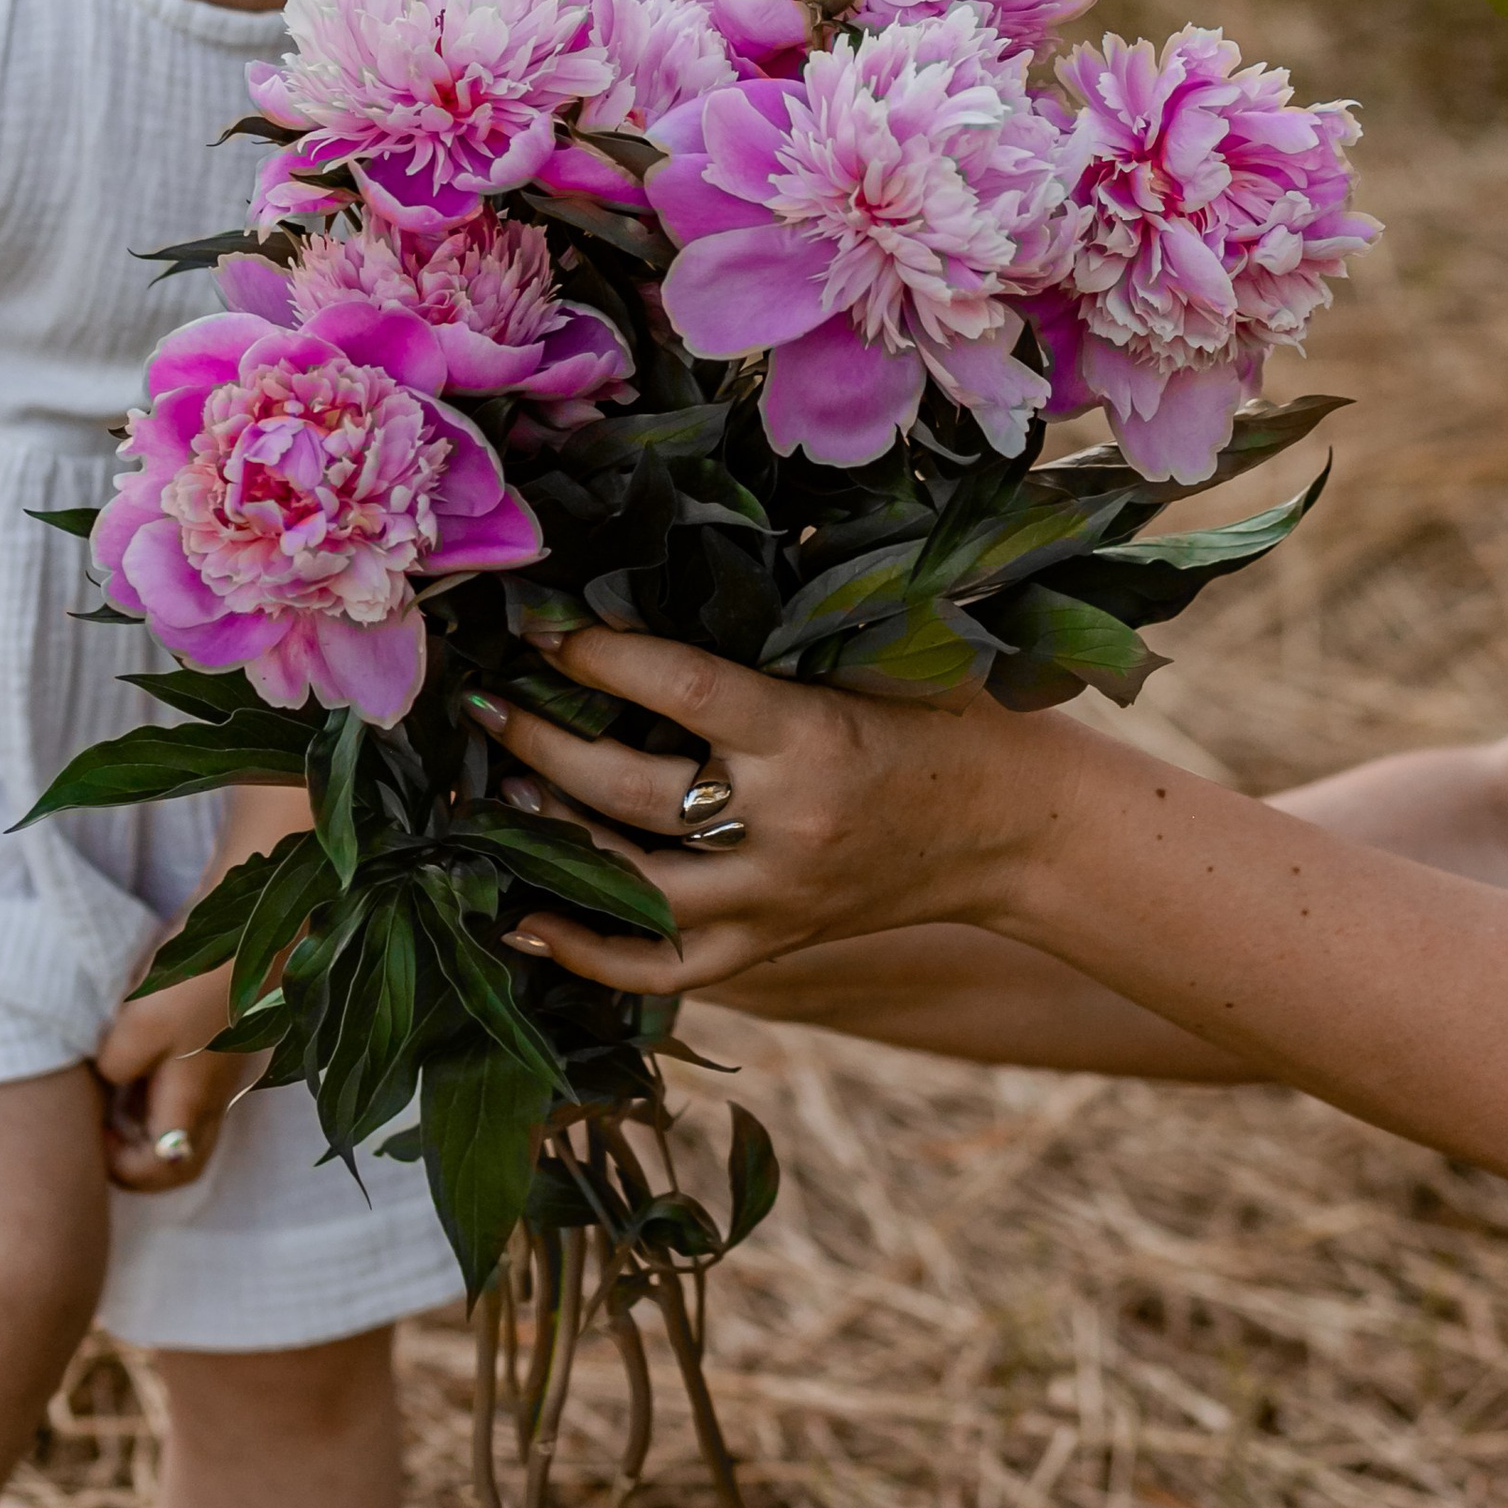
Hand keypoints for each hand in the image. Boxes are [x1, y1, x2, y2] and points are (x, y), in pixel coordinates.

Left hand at [97, 964, 251, 1192]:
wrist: (258, 918)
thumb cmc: (200, 976)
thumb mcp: (140, 1024)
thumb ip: (116, 1065)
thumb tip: (108, 1080)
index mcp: (196, 1101)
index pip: (165, 1171)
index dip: (122, 1168)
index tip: (95, 1129)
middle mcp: (217, 1094)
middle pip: (180, 1153)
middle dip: (136, 1151)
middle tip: (102, 1119)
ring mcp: (225, 1066)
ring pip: (183, 1114)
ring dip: (146, 1110)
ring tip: (112, 1076)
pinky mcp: (225, 1036)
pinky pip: (189, 1079)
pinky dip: (158, 1077)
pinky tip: (135, 1039)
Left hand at [489, 630, 1034, 994]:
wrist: (1023, 831)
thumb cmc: (951, 716)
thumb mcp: (883, 650)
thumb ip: (791, 607)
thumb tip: (684, 538)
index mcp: (812, 735)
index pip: (682, 689)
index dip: (599, 655)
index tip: (540, 626)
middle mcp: (786, 825)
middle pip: (632, 792)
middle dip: (543, 746)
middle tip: (484, 705)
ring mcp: (776, 897)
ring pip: (632, 886)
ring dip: (550, 840)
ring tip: (493, 793)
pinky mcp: (773, 943)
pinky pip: (663, 969)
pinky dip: (588, 953)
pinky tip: (521, 920)